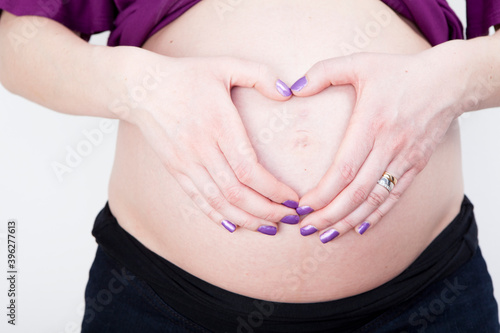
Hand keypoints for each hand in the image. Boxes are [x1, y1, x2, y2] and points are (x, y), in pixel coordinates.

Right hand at [115, 54, 298, 234]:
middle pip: (236, 192)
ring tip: (269, 227)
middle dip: (266, 210)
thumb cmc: (186, 76)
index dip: (273, 189)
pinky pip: (197, 200)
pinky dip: (216, 216)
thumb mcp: (224, 65)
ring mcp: (186, 163)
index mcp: (219, 125)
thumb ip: (259, 74)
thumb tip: (288, 92)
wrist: (140, 88)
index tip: (292, 198)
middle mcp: (202, 149)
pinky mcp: (175, 170)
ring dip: (246, 219)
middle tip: (289, 217)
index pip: (249, 169)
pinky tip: (234, 226)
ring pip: (218, 201)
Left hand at [290, 45, 469, 242]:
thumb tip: (293, 88)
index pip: (344, 170)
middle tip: (307, 229)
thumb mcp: (360, 62)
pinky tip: (358, 227)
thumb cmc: (401, 72)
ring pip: (375, 199)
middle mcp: (389, 146)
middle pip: (357, 192)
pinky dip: (376, 215)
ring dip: (349, 220)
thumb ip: (323, 72)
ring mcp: (405, 159)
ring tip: (327, 235)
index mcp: (371, 124)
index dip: (322, 194)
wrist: (449, 82)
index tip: (303, 207)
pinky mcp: (416, 166)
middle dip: (329, 215)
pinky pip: (394, 196)